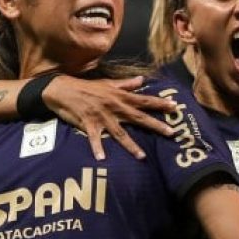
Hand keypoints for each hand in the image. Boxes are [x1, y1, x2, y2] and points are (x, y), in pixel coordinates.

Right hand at [43, 76, 178, 160]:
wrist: (62, 89)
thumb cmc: (86, 87)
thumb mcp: (107, 83)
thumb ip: (125, 84)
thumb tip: (142, 80)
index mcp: (119, 96)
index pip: (144, 100)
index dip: (160, 104)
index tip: (175, 107)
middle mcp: (114, 106)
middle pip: (138, 117)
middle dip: (155, 125)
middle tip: (171, 132)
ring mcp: (102, 116)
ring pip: (120, 133)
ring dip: (131, 145)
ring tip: (142, 157)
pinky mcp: (89, 124)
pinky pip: (95, 139)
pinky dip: (97, 148)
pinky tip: (102, 159)